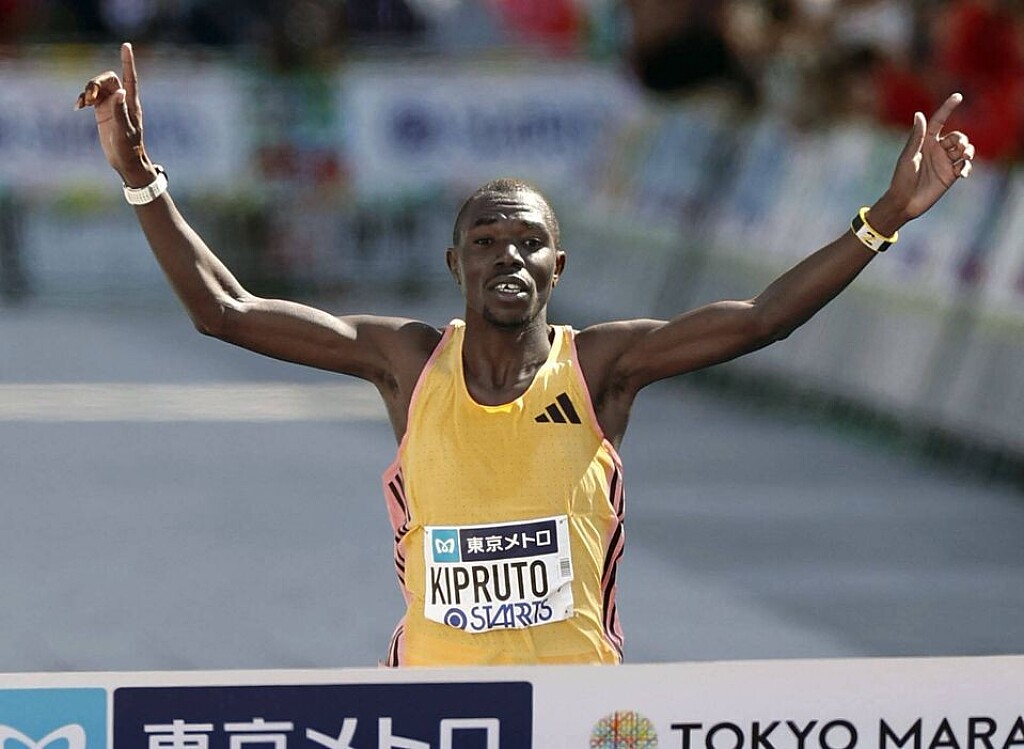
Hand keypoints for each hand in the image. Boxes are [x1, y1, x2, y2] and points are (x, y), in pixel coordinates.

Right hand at [74, 43, 155, 187]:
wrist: (125, 161)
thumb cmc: (129, 148)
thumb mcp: (125, 130)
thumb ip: (121, 111)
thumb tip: (121, 91)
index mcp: (131, 102)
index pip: (130, 77)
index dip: (127, 61)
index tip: (126, 45)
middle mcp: (122, 100)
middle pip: (108, 79)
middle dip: (95, 82)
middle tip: (88, 97)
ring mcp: (112, 105)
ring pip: (98, 86)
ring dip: (87, 90)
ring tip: (82, 104)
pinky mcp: (102, 111)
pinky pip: (91, 97)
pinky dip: (83, 98)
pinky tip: (78, 107)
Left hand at [886, 93, 974, 221]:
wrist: (904, 202)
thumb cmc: (902, 179)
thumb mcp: (909, 157)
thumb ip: (916, 137)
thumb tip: (919, 114)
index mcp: (925, 142)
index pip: (939, 121)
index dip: (948, 108)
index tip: (958, 96)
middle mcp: (937, 150)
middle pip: (957, 136)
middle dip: (961, 139)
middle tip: (958, 148)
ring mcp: (945, 162)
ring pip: (964, 149)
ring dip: (968, 151)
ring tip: (964, 157)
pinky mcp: (951, 175)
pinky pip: (965, 166)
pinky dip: (967, 167)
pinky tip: (962, 173)